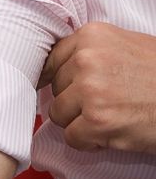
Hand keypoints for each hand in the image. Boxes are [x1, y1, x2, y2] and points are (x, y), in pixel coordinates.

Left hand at [40, 21, 155, 152]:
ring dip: (80, 122)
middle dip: (75, 102)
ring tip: (109, 120)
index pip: (51, 60)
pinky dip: (89, 142)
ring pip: (59, 114)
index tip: (66, 90)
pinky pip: (72, 137)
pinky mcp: (98, 121)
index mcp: (92, 36)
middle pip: (56, 88)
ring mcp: (90, 90)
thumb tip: (59, 68)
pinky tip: (111, 135)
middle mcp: (86, 59)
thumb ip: (93, 51)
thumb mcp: (127, 45)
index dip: (59, 80)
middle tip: (105, 106)